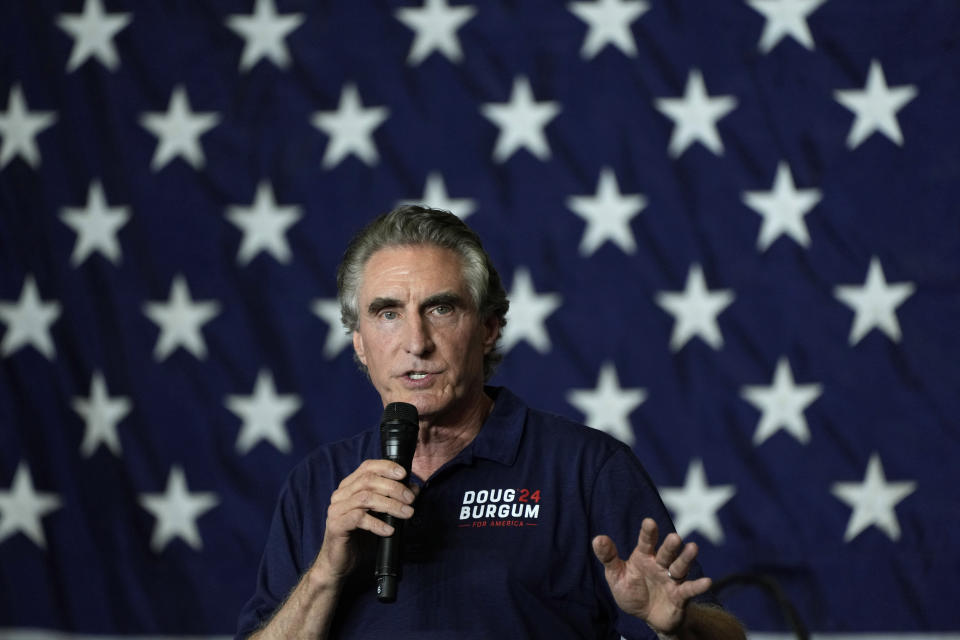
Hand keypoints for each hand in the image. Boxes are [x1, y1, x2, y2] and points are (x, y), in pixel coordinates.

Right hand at [314, 459, 416, 580]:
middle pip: (368, 480)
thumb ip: (394, 500)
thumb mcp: (380, 516)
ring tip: (406, 514)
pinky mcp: (336, 525)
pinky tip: (389, 530)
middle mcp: (341, 494)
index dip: (386, 467)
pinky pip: (358, 519)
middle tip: (410, 500)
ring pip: (365, 498)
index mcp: (350, 487)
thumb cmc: (360, 537)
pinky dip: (377, 523)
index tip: (404, 474)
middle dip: (393, 488)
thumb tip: (414, 489)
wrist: (339, 563)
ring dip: (390, 505)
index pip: (367, 467)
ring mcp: (336, 509)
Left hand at [592, 518, 711, 634]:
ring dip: (686, 558)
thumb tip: (597, 538)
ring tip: (693, 547)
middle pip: (666, 552)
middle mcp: (660, 565)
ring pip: (680, 567)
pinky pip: (689, 590)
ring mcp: (672, 579)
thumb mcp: (616, 576)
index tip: (649, 522)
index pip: (646, 542)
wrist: (648, 617)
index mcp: (644, 557)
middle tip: (674, 537)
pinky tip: (707, 581)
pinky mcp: (680, 596)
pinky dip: (697, 586)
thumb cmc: (632, 591)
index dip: (648, 532)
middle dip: (670, 546)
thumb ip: (608, 558)